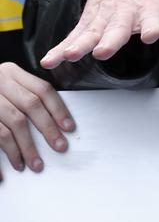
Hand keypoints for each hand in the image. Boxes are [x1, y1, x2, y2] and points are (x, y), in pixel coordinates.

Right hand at [0, 62, 73, 178]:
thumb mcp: (6, 85)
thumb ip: (25, 95)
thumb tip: (57, 122)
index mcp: (11, 73)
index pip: (42, 90)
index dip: (58, 109)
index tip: (69, 127)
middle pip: (30, 106)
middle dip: (47, 129)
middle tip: (60, 147)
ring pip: (13, 124)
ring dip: (25, 148)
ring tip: (35, 164)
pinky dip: (4, 155)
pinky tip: (8, 170)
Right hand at [40, 0, 158, 67]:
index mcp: (147, 8)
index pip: (152, 19)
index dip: (152, 26)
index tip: (151, 35)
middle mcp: (124, 14)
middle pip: (117, 28)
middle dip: (111, 40)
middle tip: (104, 51)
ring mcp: (103, 19)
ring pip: (91, 33)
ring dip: (80, 44)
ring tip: (71, 55)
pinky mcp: (87, 24)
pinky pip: (73, 36)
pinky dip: (60, 47)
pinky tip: (50, 59)